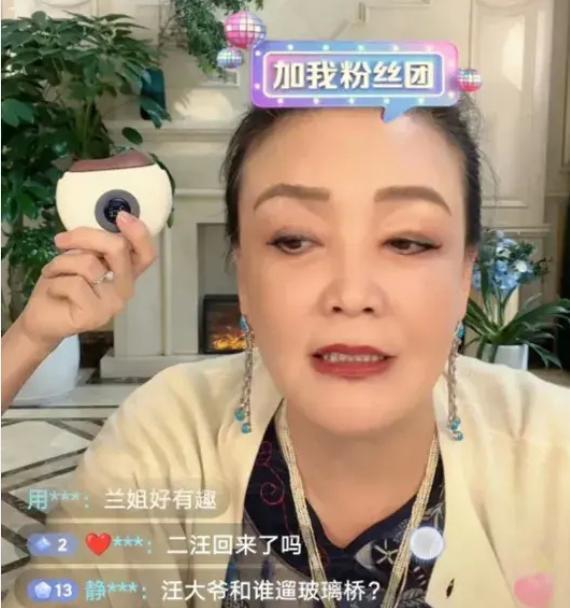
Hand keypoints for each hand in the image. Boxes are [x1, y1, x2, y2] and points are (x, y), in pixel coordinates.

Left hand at [16, 212, 156, 351]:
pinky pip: (73, 283)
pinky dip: (55, 280)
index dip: (139, 234)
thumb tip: (98, 224)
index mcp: (125, 273)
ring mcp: (112, 304)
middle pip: (118, 249)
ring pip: (89, 264)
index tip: (122, 216)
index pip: (146, 254)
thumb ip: (95, 247)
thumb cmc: (61, 284)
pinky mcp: (95, 315)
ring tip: (54, 271)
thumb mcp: (79, 258)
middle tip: (62, 241)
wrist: (42, 318)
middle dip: (86, 237)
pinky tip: (53, 291)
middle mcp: (124, 289)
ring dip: (62, 262)